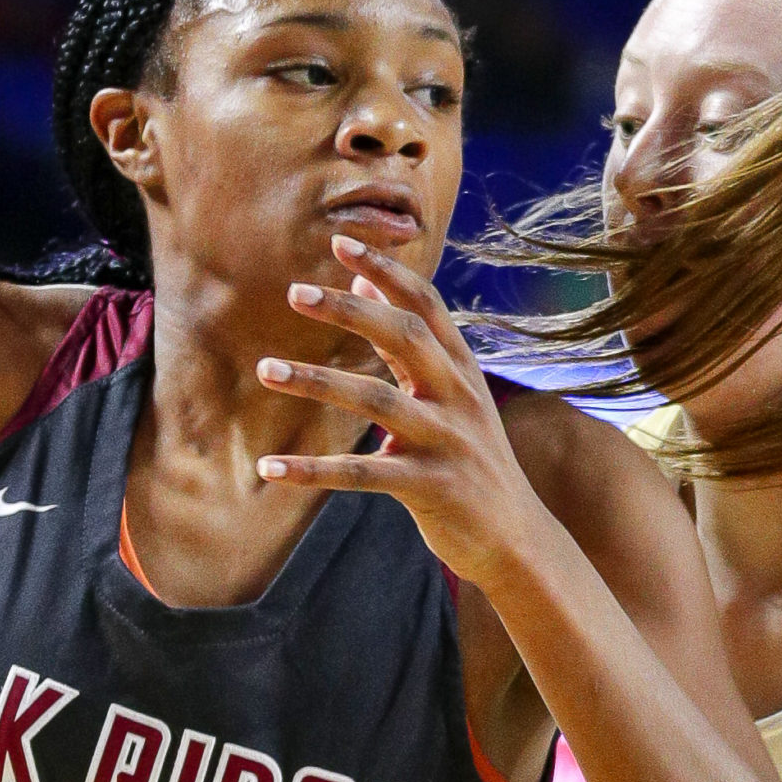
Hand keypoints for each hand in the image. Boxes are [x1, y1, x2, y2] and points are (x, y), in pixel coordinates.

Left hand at [255, 234, 532, 586]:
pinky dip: (311, 471)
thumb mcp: (450, 397)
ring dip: (316, 381)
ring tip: (266, 369)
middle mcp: (458, 397)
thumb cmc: (470, 459)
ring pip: (375, 400)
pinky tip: (269, 468)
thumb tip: (364, 283)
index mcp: (462, 370)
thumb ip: (408, 345)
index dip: (386, 272)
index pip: (425, 306)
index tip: (341, 243)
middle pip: (403, 337)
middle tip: (295, 292)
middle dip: (349, 311)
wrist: (515, 539)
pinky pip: (360, 474)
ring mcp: (447, 441)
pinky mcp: (430, 487)